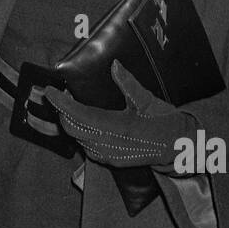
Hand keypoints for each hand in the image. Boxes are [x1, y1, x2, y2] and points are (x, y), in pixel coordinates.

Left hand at [44, 62, 182, 168]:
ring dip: (70, 123)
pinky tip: (83, 123)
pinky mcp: (112, 162)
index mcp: (117, 127)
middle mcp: (109, 145)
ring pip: (78, 139)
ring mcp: (109, 156)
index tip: (50, 91)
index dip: (61, 103)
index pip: (79, 115)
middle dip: (62, 111)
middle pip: (72, 129)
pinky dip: (80, 134)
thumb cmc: (164, 122)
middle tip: (60, 95)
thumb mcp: (147, 100)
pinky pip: (87, 148)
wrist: (178, 147)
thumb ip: (128, 83)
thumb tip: (114, 65)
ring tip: (69, 106)